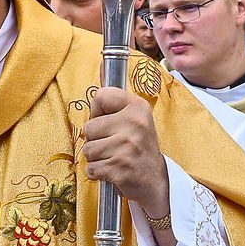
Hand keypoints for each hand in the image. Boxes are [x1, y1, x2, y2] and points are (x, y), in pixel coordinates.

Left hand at [83, 86, 169, 219]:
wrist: (156, 180)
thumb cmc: (138, 148)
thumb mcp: (133, 119)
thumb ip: (114, 100)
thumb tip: (101, 64)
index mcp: (137, 107)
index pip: (100, 96)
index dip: (97, 112)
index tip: (109, 122)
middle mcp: (134, 123)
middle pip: (89, 127)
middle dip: (95, 140)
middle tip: (114, 146)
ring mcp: (127, 146)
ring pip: (88, 149)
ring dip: (96, 158)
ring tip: (114, 158)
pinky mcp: (120, 167)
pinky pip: (91, 168)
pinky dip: (98, 173)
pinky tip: (113, 171)